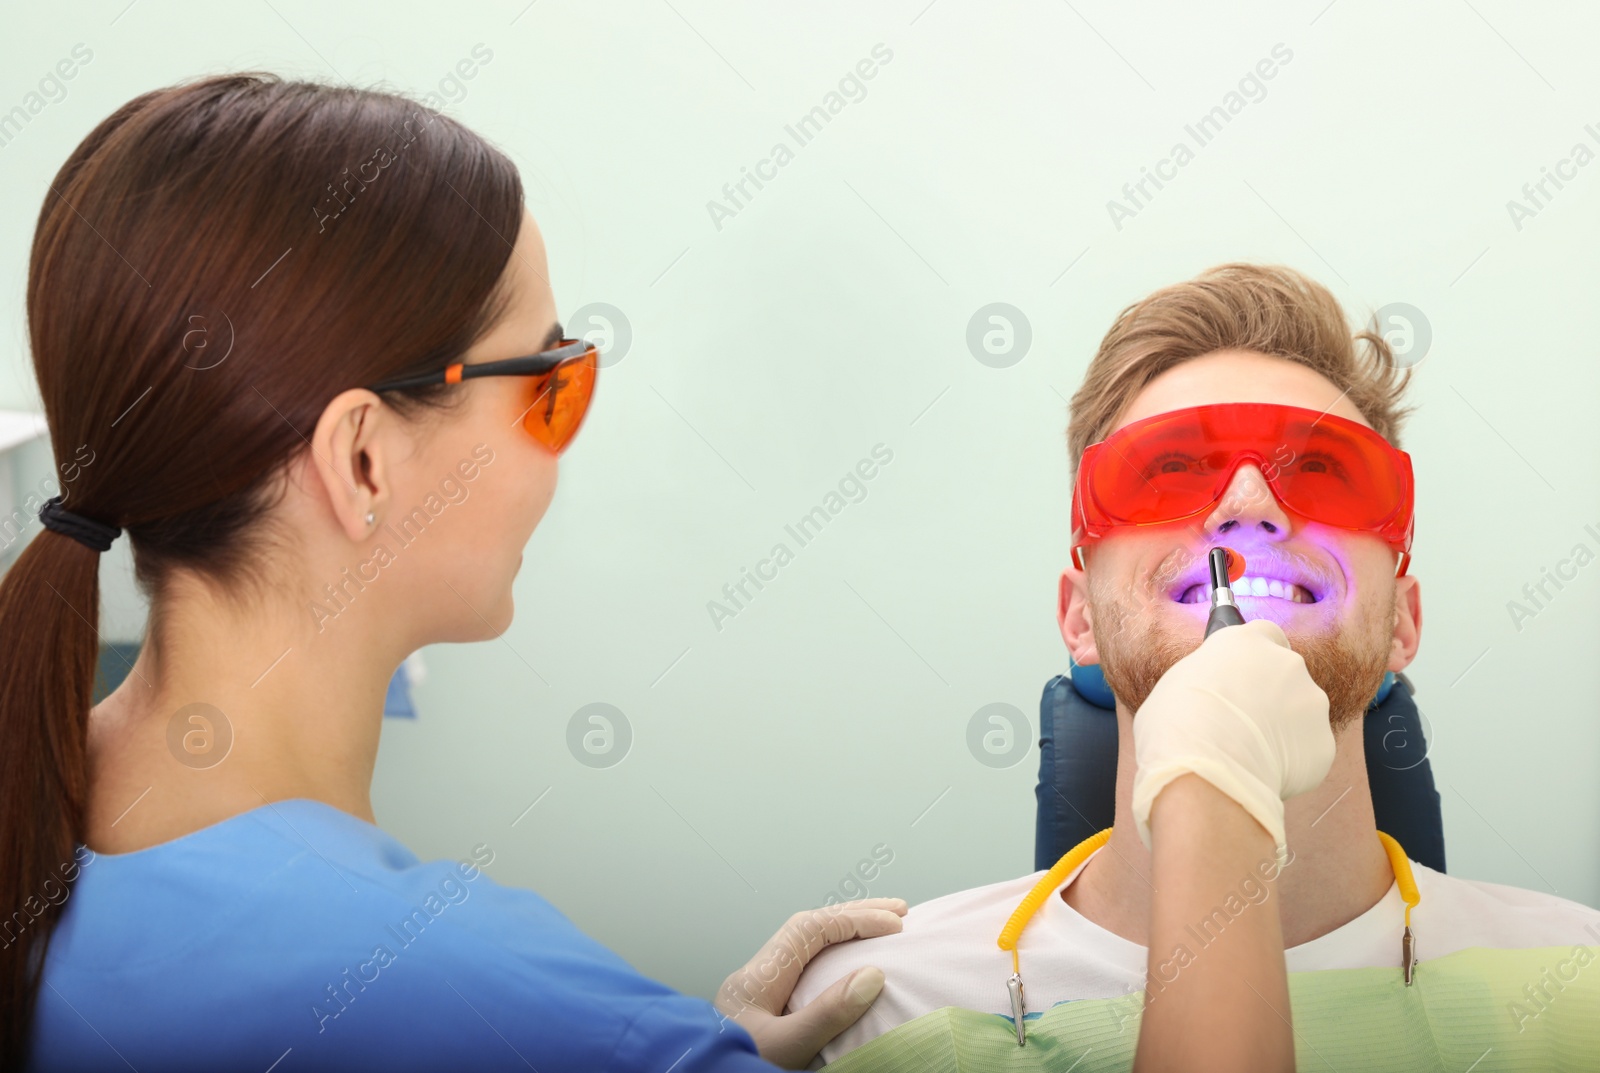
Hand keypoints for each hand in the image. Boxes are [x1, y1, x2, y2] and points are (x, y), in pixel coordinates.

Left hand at [715, 898, 906, 1068]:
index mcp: (757, 978)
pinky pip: (803, 970)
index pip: (810, 929)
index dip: (854, 919)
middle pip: (808, 930)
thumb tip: (871, 974)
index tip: (894, 922)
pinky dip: (833, 959)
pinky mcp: (764, 1012)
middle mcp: (757, 977)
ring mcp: (759, 994)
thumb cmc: (735, 1066)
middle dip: (854, 916)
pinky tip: (851, 967)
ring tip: (882, 929)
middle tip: (898, 911)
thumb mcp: (784, 1047)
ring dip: (844, 935)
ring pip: (804, 948)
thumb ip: (825, 1014)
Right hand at [1130, 619, 1334, 863]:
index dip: (1253, 657)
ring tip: (1248, 752)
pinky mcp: (1324, 743)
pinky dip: (1292, 760)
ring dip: (1283, 727)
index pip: (1264, 634)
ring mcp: (1312, 703)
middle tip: (1240, 721)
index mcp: (1247, 641)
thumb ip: (1206, 676)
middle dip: (1269, 694)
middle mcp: (1287, 663)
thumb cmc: (1176, 728)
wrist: (1206, 775)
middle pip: (1285, 674)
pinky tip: (1262, 771)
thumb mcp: (1176, 683)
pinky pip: (1308, 749)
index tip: (1243, 674)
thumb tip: (1210, 689)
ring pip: (1300, 712)